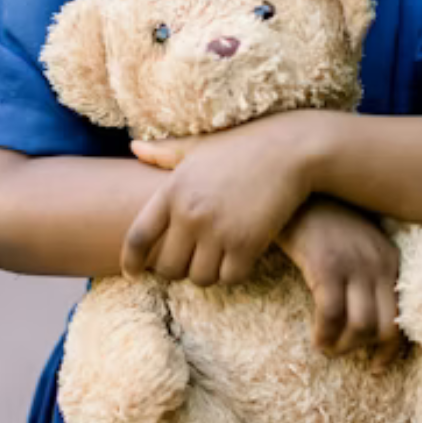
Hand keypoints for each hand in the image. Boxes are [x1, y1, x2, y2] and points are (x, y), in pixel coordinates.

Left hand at [124, 114, 314, 285]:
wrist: (291, 149)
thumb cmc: (244, 144)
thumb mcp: (200, 146)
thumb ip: (165, 152)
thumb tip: (134, 146)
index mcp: (172, 191)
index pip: (138, 237)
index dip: (130, 261)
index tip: (132, 274)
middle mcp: (190, 214)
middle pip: (168, 267)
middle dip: (179, 268)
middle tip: (193, 260)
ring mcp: (218, 231)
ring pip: (200, 278)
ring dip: (208, 272)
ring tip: (219, 256)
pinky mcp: (247, 244)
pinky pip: (230, 278)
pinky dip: (234, 273)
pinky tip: (241, 257)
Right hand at [276, 197, 404, 372]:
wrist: (294, 188)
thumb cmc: (319, 219)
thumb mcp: (354, 242)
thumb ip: (364, 270)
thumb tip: (362, 315)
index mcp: (390, 259)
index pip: (403, 316)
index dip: (391, 348)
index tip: (375, 366)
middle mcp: (378, 263)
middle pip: (386, 327)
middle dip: (367, 352)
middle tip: (346, 358)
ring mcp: (354, 264)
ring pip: (361, 327)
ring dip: (343, 347)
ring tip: (326, 347)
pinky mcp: (326, 266)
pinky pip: (331, 316)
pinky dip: (324, 335)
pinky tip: (315, 339)